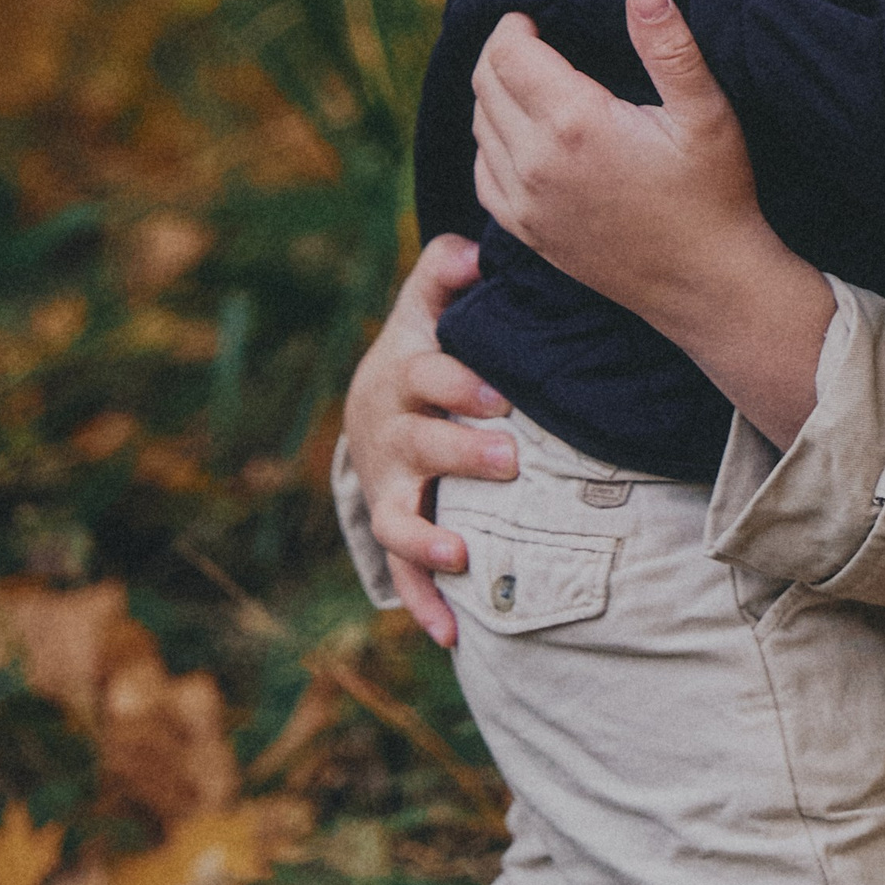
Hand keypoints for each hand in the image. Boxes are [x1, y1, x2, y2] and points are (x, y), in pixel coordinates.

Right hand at [343, 234, 517, 645]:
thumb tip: (473, 249)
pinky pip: (403, 572)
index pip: (426, 374)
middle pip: (419, 445)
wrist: (376, 403)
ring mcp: (390, 486)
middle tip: (509, 459)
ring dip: (427, 537)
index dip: (457, 384)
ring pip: (399, 516)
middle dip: (460, 453)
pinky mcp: (398, 527)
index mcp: (404, 375)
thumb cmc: (423, 347)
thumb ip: (446, 272)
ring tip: (460, 554)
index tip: (497, 395)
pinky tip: (454, 636)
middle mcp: (391, 433)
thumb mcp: (427, 306)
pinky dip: (425, 604)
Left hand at [471, 0, 766, 329]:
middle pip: (485, 85)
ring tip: (527, 81)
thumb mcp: (706, 113)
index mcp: (575, 122)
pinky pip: (484, 174)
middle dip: (500, 54)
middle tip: (529, 41)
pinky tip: (518, 136)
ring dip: (493, 95)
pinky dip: (490, 144)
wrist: (706, 284)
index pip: (508, 53)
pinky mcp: (527, 231)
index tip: (532, 17)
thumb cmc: (714, 194)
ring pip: (480, 127)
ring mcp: (525, 202)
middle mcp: (536, 162)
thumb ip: (669, 47)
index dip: (513, 26)